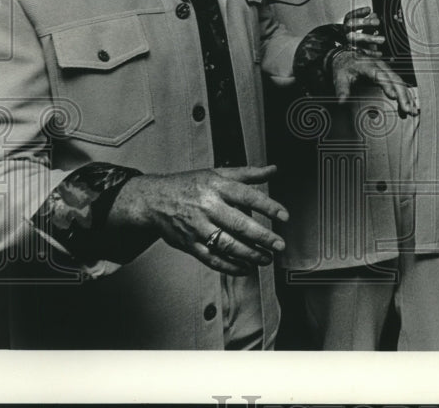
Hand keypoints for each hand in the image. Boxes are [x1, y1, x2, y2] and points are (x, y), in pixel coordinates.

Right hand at [108, 165, 288, 275]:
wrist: (154, 199)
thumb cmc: (189, 185)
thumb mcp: (217, 173)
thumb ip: (247, 173)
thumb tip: (273, 170)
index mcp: (217, 187)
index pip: (248, 196)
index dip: (268, 206)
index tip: (284, 216)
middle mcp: (208, 207)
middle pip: (239, 224)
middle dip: (262, 237)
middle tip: (279, 245)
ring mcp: (198, 227)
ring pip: (227, 244)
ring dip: (250, 254)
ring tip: (266, 258)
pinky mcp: (189, 244)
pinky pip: (212, 258)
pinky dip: (230, 266)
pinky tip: (245, 268)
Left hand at [331, 50, 418, 116]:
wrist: (345, 57)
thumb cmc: (343, 67)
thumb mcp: (339, 77)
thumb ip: (342, 90)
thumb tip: (342, 102)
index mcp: (367, 65)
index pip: (379, 75)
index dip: (387, 85)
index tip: (393, 96)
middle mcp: (379, 66)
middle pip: (395, 79)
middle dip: (402, 94)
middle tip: (407, 109)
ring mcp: (385, 69)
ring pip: (400, 81)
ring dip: (407, 96)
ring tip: (412, 110)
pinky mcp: (387, 74)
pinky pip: (399, 83)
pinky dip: (405, 94)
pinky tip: (409, 105)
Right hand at [341, 6, 383, 57]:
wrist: (346, 51)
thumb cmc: (357, 36)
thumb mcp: (362, 28)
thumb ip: (368, 21)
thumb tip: (376, 16)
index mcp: (348, 25)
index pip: (351, 16)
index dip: (359, 12)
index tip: (369, 9)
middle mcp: (346, 32)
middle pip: (352, 24)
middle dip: (365, 22)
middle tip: (378, 22)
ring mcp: (348, 42)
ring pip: (357, 39)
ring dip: (370, 38)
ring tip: (382, 39)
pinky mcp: (353, 52)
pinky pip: (361, 52)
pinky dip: (371, 52)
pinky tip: (379, 53)